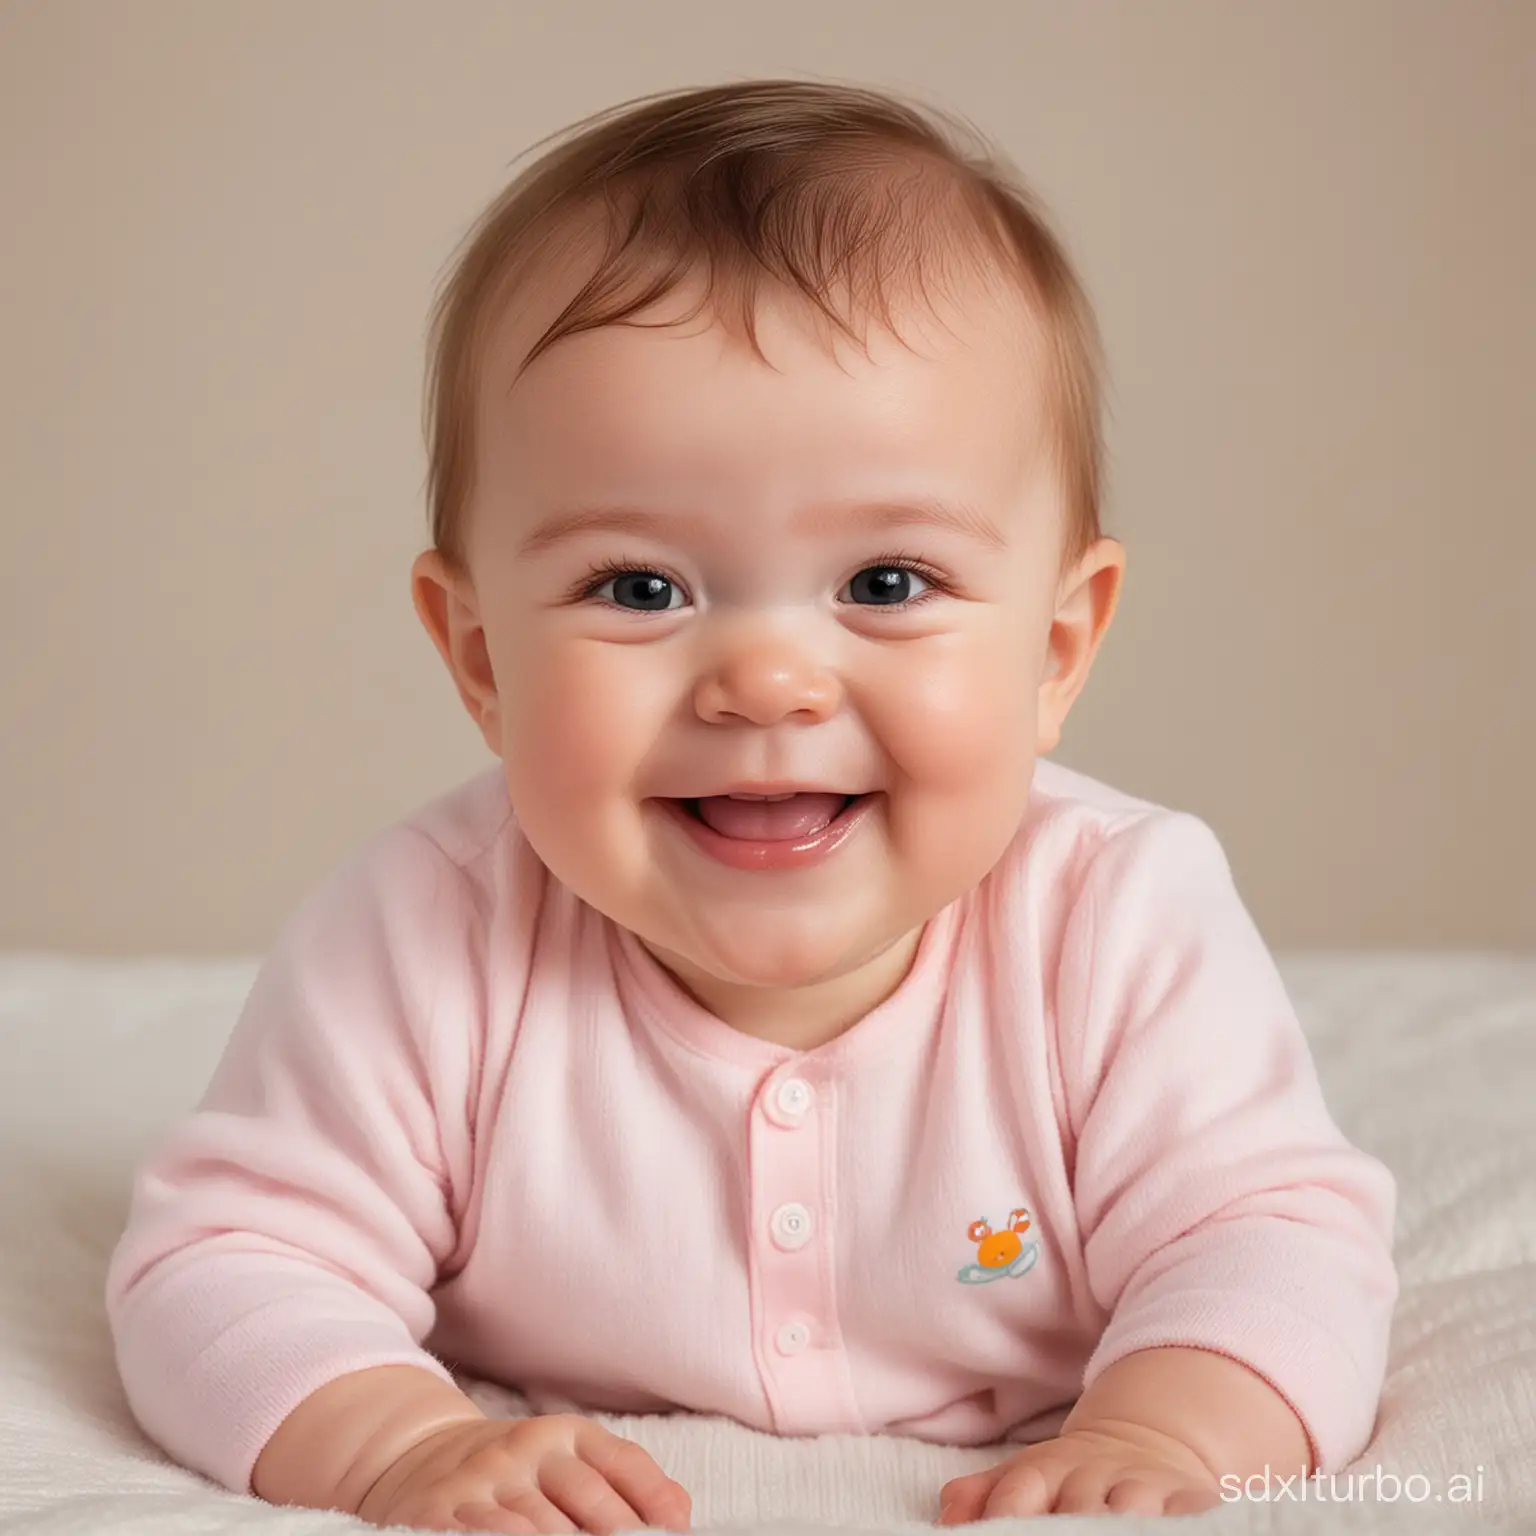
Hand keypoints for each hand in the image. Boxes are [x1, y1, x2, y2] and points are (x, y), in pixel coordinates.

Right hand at [355, 1412, 692, 1533]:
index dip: (653, 1505)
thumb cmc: (515, 1472)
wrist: (419, 1457)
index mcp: (567, 1434)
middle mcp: (526, 1447)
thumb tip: (679, 1514)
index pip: (622, 1466)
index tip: (676, 1535)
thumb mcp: (568, 1459)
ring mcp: (481, 1478)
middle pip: (586, 1500)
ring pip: (536, 1526)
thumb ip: (625, 1483)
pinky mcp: (438, 1510)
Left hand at [937, 1422, 1221, 1520]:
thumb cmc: (1071, 1476)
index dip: (1006, 1520)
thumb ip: (983, 1496)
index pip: (1019, 1495)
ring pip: (1131, 1512)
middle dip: (1066, 1533)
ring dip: (1118, 1529)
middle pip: (1075, 1511)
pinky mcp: (1188, 1497)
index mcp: (1046, 1470)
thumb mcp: (1026, 1476)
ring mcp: (1143, 1486)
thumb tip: (947, 1518)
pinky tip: (1165, 1532)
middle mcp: (1093, 1475)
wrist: (1146, 1442)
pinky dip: (1175, 1524)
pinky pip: (1186, 1514)